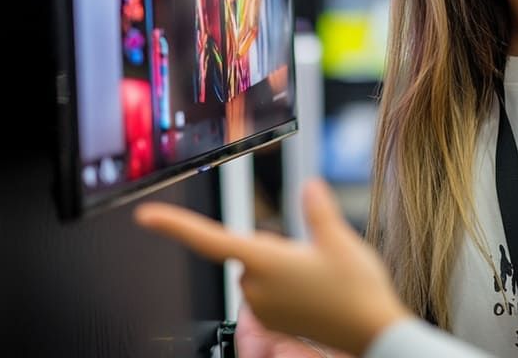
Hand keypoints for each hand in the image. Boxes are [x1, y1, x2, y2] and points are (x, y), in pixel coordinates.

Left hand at [134, 179, 410, 355]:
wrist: (371, 332)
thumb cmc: (356, 290)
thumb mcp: (339, 238)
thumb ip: (317, 209)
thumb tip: (307, 185)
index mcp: (266, 262)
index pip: (209, 240)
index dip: (174, 227)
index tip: (146, 216)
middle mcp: (257, 288)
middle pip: (250, 249)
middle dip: (275, 244)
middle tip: (313, 253)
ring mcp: (265, 308)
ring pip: (261, 269)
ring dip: (283, 264)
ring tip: (321, 273)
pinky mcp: (276, 321)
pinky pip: (271, 290)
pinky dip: (289, 283)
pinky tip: (317, 288)